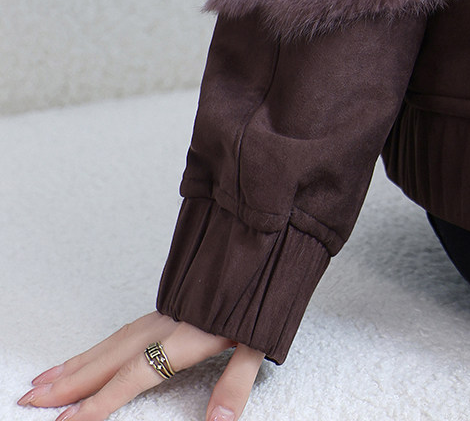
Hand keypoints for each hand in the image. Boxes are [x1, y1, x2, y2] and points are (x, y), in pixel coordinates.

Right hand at [18, 312, 262, 419]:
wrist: (267, 239)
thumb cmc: (265, 290)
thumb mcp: (261, 339)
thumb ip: (236, 382)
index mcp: (187, 335)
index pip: (136, 374)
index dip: (101, 401)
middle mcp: (168, 322)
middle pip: (111, 357)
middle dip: (69, 383)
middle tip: (30, 400)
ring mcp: (166, 311)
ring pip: (113, 341)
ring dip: (77, 364)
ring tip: (44, 381)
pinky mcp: (170, 304)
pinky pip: (124, 328)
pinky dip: (99, 345)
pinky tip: (88, 355)